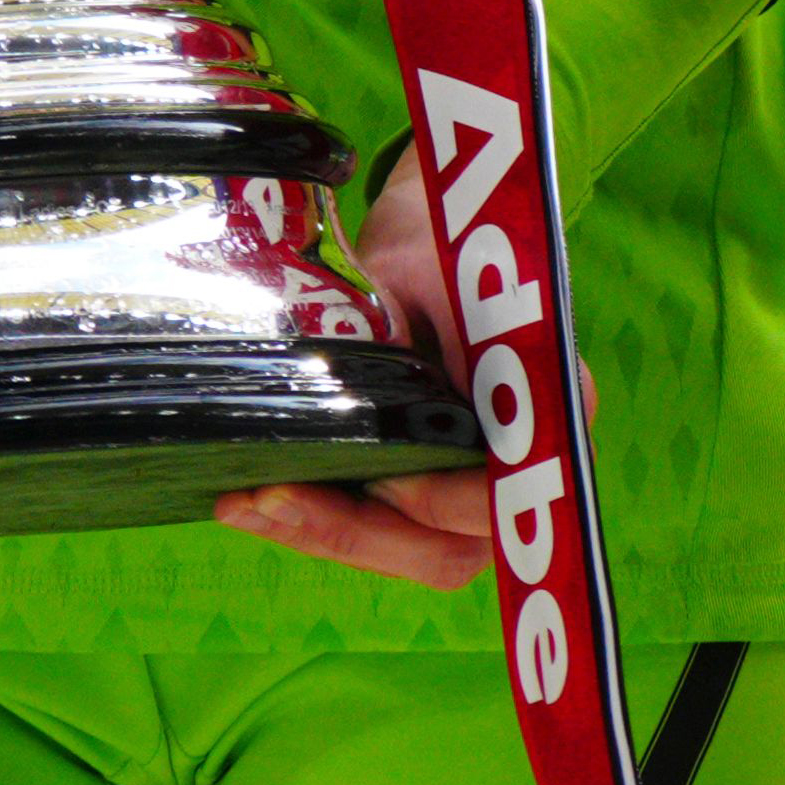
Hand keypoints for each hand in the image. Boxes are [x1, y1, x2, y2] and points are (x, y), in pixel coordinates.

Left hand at [214, 147, 506, 587]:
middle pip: (445, 548)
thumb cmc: (436, 243)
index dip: (436, 500)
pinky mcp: (412, 484)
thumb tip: (378, 389)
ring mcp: (461, 485)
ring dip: (322, 536)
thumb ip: (421, 327)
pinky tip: (247, 498)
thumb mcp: (429, 270)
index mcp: (542, 408)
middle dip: (354, 535)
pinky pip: (375, 529)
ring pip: (403, 549)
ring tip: (242, 503)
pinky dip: (315, 521)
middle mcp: (514, 466)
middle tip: (270, 499)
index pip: (499, 495)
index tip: (373, 477)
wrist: (423, 234)